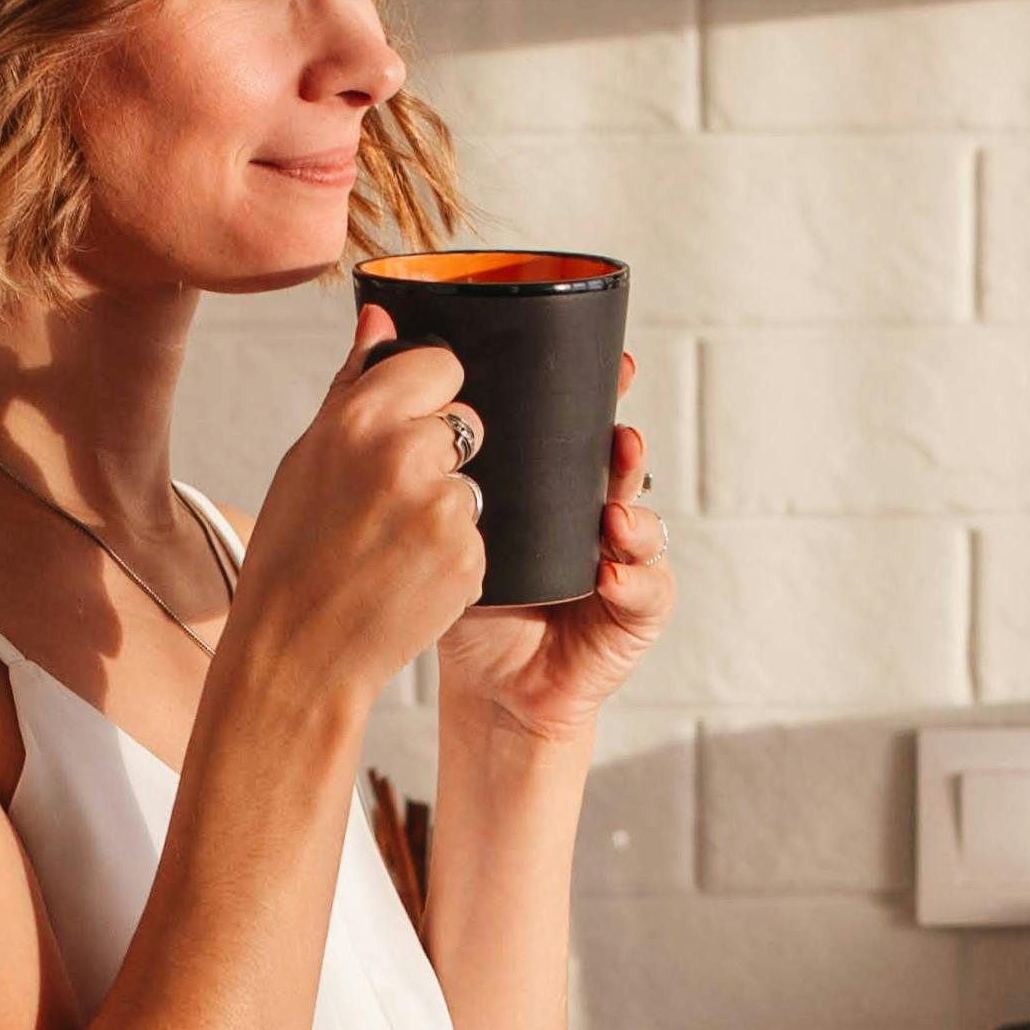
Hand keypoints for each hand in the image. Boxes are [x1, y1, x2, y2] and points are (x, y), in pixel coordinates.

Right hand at [231, 302, 485, 714]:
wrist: (296, 653)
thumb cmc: (291, 557)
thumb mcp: (306, 460)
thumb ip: (354, 386)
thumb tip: (381, 317)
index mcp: (359, 418)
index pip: (441, 365)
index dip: (430, 396)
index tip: (406, 426)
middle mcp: (405, 454)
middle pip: (466, 423)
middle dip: (441, 456)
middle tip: (389, 502)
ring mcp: (442, 508)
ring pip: (473, 484)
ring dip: (447, 509)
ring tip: (393, 547)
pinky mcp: (469, 556)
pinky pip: (477, 536)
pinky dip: (453, 556)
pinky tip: (408, 578)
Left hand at [435, 348, 670, 739]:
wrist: (488, 687)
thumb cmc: (466, 605)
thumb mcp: (440, 526)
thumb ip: (422, 452)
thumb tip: (381, 341)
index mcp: (554, 491)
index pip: (581, 435)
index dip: (601, 399)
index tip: (613, 369)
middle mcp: (594, 517)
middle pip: (621, 470)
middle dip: (624, 449)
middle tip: (619, 437)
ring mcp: (622, 563)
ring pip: (645, 526)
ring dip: (637, 515)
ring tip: (616, 514)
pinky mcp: (633, 614)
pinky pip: (648, 591)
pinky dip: (635, 580)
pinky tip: (611, 576)